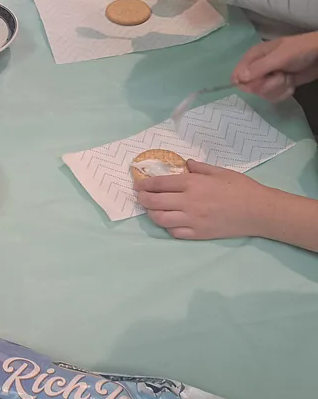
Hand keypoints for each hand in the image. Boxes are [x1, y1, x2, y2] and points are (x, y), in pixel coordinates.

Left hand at [135, 160, 265, 239]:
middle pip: (155, 202)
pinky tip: (168, 222)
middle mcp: (188, 202)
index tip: (138, 185)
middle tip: (140, 197)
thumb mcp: (219, 171)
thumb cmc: (241, 187)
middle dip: (143, 199)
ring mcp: (192, 220)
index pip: (160, 184)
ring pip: (161, 219)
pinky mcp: (198, 234)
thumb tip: (185, 164)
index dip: (145, 184)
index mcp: (192, 184)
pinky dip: (167, 227)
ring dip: (151, 214)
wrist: (259, 211)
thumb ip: (199, 167)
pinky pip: (175, 233)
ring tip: (151, 209)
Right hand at [232, 32, 317, 101]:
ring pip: (262, 94)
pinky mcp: (277, 87)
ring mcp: (267, 79)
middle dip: (267, 85)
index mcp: (253, 57)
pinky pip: (273, 98)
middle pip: (250, 88)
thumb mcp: (280, 57)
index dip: (247, 82)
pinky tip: (291, 84)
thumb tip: (237, 79)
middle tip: (280, 76)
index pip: (237, 76)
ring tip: (288, 78)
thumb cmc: (300, 50)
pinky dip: (284, 93)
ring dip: (278, 89)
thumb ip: (259, 68)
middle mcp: (257, 69)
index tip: (260, 80)